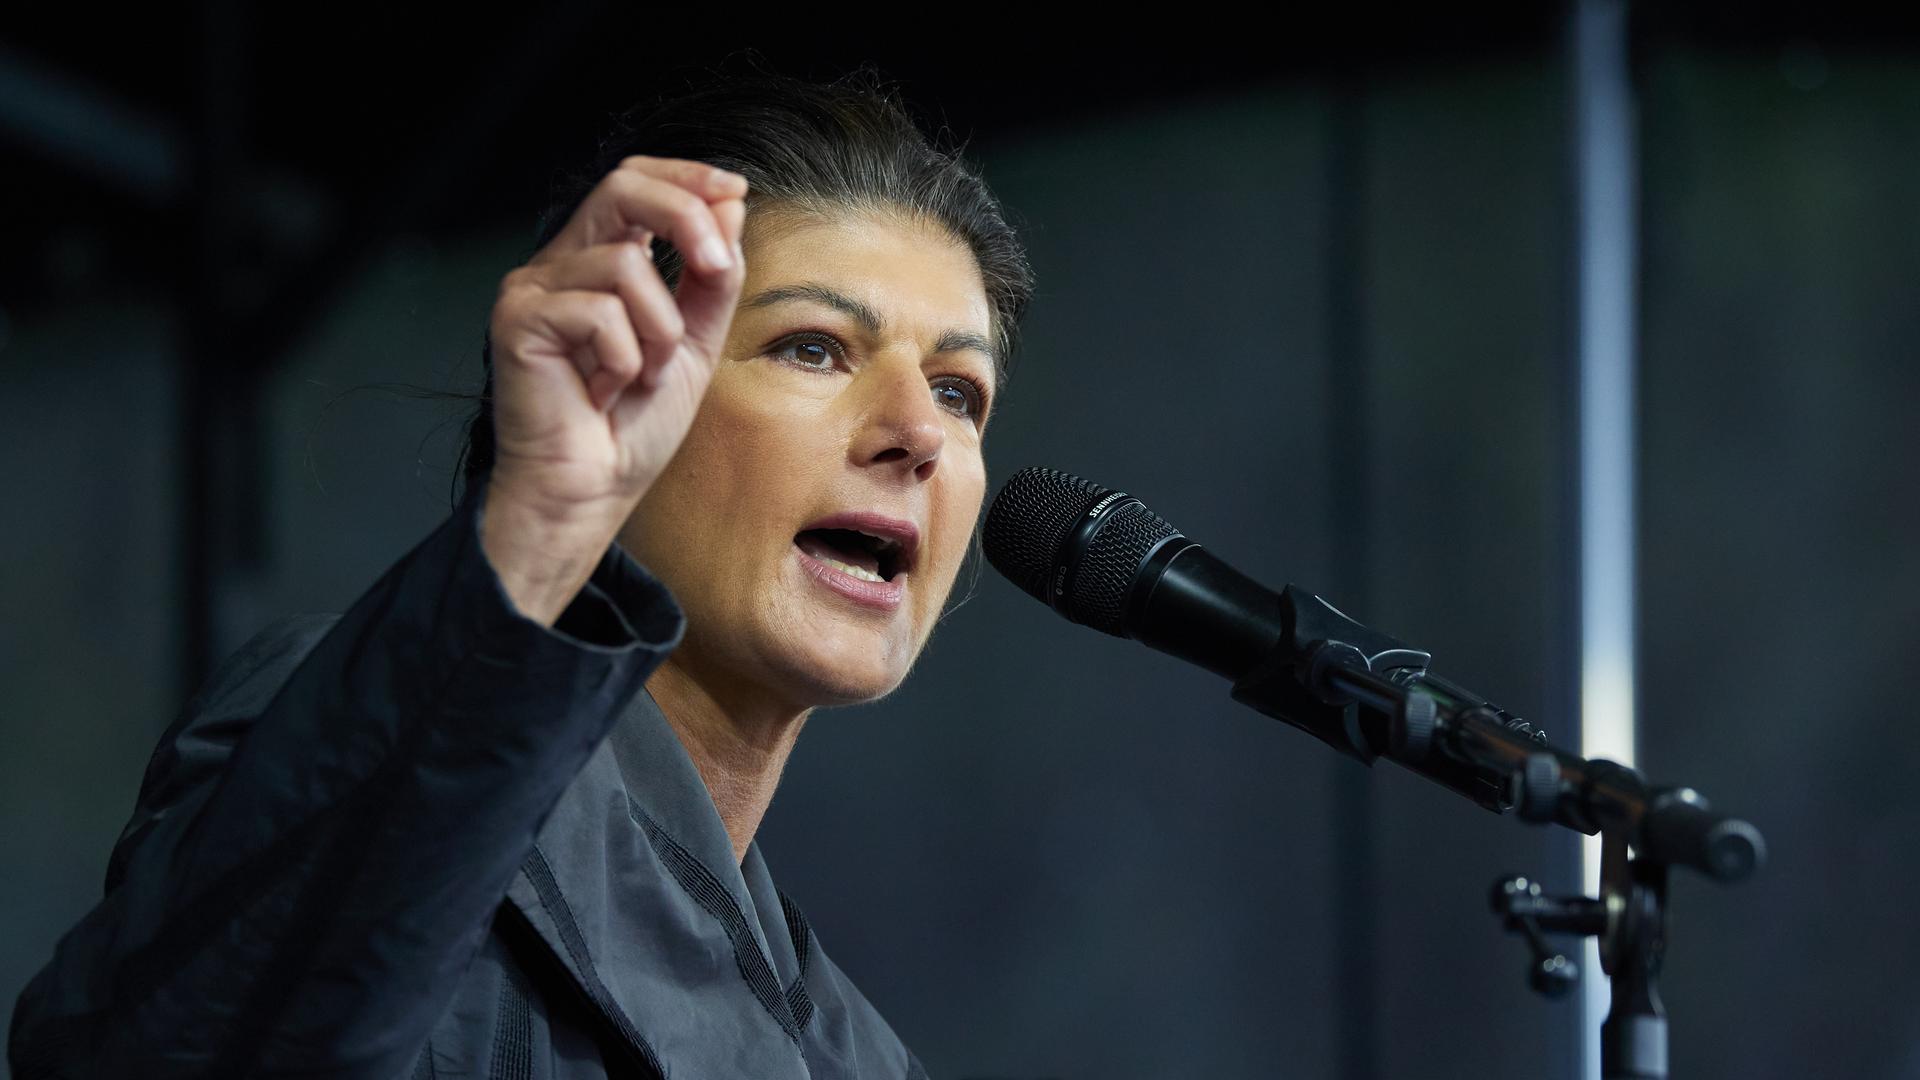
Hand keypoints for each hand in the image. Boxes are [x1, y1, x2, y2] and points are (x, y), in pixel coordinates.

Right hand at [480, 157, 747, 622]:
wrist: (592, 491)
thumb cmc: (632, 427)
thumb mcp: (695, 342)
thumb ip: (711, 278)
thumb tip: (730, 204)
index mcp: (598, 261)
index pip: (636, 182)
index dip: (688, 177)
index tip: (735, 190)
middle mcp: (560, 264)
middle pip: (621, 186)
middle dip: (683, 214)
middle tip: (717, 265)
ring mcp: (533, 288)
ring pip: (624, 265)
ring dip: (658, 331)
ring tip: (641, 377)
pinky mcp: (518, 319)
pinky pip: (599, 312)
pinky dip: (624, 358)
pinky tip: (604, 391)